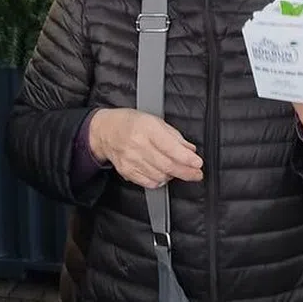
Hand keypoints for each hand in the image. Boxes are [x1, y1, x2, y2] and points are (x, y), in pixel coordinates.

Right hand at [87, 108, 202, 188]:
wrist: (105, 130)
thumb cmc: (131, 123)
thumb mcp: (155, 120)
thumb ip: (174, 136)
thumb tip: (189, 150)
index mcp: (147, 128)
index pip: (170, 147)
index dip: (186, 158)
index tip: (198, 163)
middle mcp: (137, 144)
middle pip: (167, 165)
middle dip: (186, 172)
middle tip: (196, 174)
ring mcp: (130, 159)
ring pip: (159, 176)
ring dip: (172, 176)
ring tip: (176, 170)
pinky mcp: (126, 171)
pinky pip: (148, 183)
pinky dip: (159, 181)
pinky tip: (162, 174)